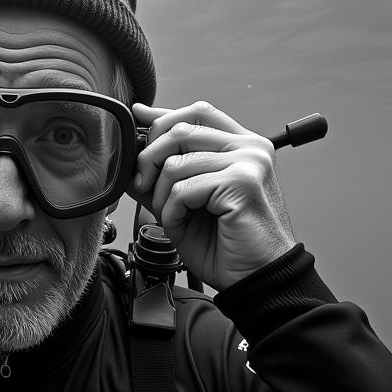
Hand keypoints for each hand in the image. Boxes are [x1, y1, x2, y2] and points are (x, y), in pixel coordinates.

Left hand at [131, 101, 295, 290]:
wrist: (256, 279)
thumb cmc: (228, 246)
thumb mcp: (187, 203)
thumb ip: (166, 176)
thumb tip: (135, 155)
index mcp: (242, 147)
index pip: (199, 113)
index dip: (163, 116)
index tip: (138, 119)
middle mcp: (250, 148)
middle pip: (182, 128)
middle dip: (149, 157)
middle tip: (142, 186)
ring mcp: (249, 162)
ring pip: (177, 161)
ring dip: (161, 195)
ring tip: (173, 216)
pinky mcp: (242, 182)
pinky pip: (183, 188)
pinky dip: (172, 211)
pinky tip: (182, 224)